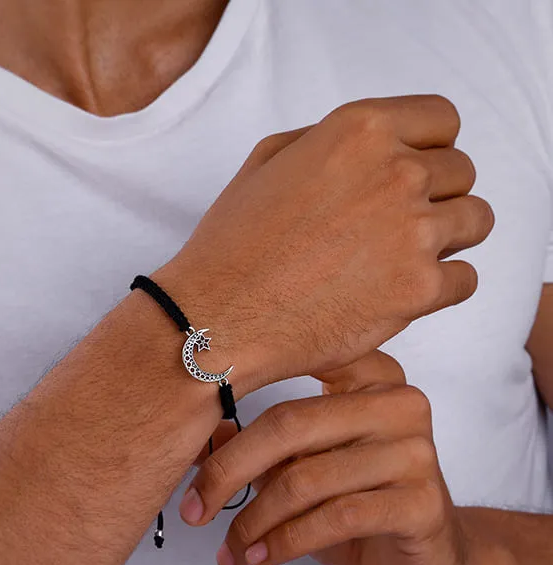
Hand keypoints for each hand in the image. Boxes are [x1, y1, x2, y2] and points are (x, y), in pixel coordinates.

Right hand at [154, 96, 493, 393]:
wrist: (217, 316)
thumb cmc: (234, 244)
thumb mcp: (268, 160)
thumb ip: (330, 140)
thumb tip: (375, 148)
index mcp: (359, 131)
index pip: (442, 120)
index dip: (429, 149)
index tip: (414, 173)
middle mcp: (395, 173)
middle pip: (461, 172)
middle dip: (433, 196)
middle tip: (392, 227)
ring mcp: (412, 232)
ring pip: (476, 221)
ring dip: (446, 238)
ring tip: (400, 259)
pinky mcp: (418, 289)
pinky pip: (465, 279)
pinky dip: (440, 287)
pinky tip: (399, 292)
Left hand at [180, 351, 470, 564]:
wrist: (432, 562)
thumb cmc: (358, 503)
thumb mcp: (303, 466)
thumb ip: (259, 444)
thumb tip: (198, 436)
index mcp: (369, 374)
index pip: (291, 365)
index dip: (233, 390)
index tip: (183, 423)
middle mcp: (398, 401)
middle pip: (289, 425)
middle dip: (229, 472)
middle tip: (192, 511)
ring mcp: (415, 450)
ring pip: (306, 479)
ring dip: (254, 521)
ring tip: (230, 549)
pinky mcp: (422, 502)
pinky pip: (334, 518)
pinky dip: (286, 543)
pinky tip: (261, 558)